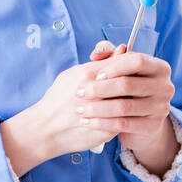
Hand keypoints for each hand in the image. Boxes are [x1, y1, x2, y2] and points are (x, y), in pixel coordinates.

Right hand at [7, 45, 173, 168]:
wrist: (45, 129)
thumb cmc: (58, 98)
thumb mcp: (73, 73)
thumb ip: (99, 63)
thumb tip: (122, 50)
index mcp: (88, 76)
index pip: (123, 65)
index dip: (131, 67)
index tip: (132, 70)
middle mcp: (96, 95)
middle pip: (129, 85)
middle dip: (134, 85)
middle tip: (136, 86)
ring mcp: (102, 115)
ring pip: (129, 105)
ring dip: (133, 102)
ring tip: (130, 100)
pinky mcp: (105, 132)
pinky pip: (124, 122)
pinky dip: (126, 118)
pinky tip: (122, 116)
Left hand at [81, 41, 174, 151]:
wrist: (139, 120)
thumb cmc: (127, 88)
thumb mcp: (120, 69)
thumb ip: (108, 55)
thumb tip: (97, 53)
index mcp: (160, 67)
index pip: (138, 61)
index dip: (114, 66)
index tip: (96, 75)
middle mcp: (165, 86)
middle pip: (128, 84)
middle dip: (99, 89)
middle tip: (79, 92)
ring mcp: (161, 108)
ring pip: (124, 106)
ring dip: (98, 108)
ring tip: (80, 109)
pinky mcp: (152, 126)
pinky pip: (123, 124)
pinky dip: (103, 123)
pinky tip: (89, 122)